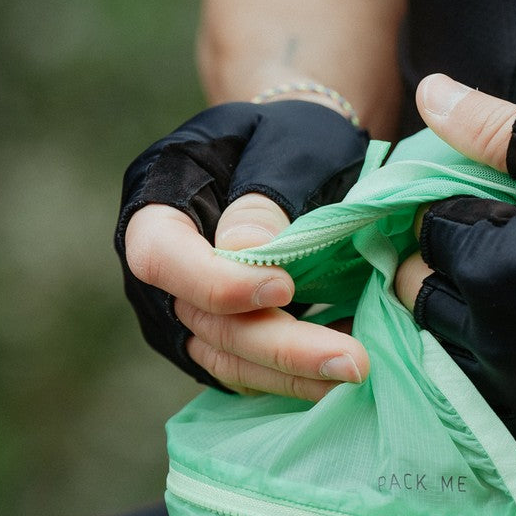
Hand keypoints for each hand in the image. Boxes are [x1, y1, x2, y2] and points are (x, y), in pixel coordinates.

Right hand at [116, 99, 370, 399]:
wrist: (295, 160)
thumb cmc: (290, 137)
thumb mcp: (286, 143)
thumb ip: (265, 194)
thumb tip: (249, 254)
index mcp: (156, 201)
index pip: (160, 256)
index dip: (217, 282)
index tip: (284, 288)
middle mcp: (160, 270)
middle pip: (206, 324)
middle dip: (281, 347)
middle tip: (354, 362)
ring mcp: (185, 314)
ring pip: (230, 360)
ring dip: (295, 375)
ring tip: (359, 374)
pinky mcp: (221, 342)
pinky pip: (252, 372)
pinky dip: (298, 378)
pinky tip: (347, 374)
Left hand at [394, 75, 515, 455]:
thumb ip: (499, 131)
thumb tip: (434, 94)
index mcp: (497, 270)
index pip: (430, 231)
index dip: (458, 207)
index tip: (502, 203)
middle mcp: (496, 340)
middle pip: (422, 292)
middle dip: (449, 261)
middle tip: (505, 242)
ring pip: (442, 350)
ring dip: (460, 316)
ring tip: (514, 289)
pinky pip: (484, 403)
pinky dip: (487, 375)